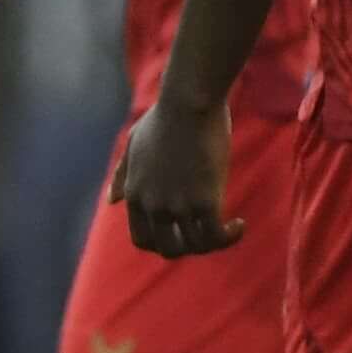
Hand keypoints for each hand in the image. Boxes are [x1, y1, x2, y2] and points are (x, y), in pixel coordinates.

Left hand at [110, 93, 243, 259]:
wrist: (187, 103)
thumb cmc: (165, 118)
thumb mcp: (134, 146)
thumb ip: (124, 176)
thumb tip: (112, 200)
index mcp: (134, 194)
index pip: (143, 239)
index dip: (164, 243)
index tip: (183, 232)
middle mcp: (152, 205)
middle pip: (169, 249)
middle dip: (190, 247)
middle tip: (208, 232)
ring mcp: (177, 206)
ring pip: (196, 246)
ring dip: (215, 243)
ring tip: (229, 227)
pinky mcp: (204, 201)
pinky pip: (216, 236)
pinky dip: (230, 236)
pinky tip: (239, 224)